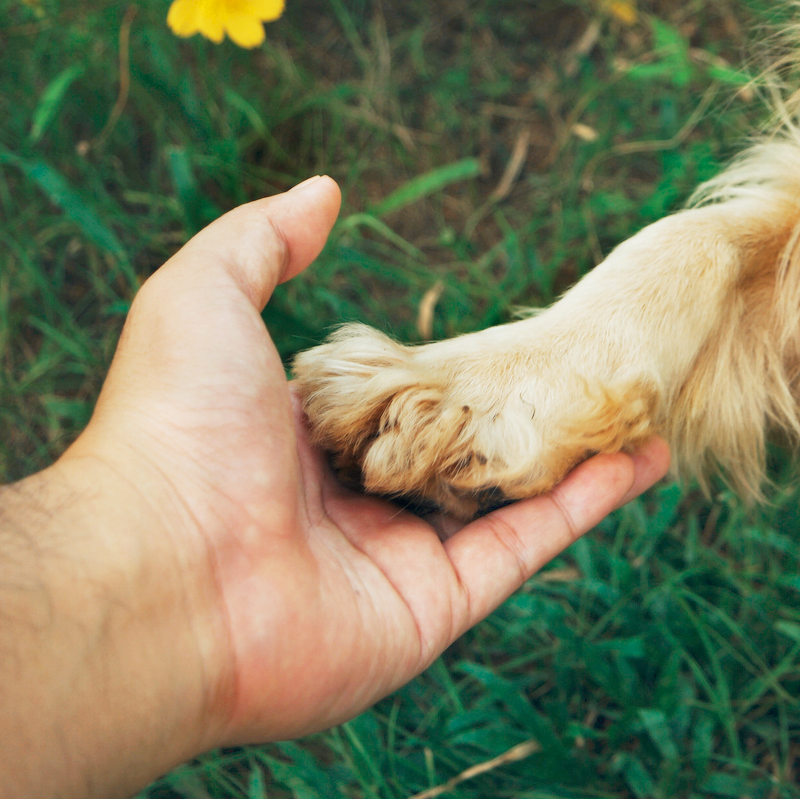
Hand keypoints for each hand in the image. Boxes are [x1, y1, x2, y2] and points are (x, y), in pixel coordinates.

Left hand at [60, 176, 670, 747]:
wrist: (158, 572)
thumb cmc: (171, 429)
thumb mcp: (202, 297)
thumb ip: (262, 239)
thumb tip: (325, 190)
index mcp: (297, 441)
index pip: (390, 399)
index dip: (447, 368)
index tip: (504, 336)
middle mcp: (349, 504)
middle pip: (458, 450)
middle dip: (522, 413)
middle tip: (591, 368)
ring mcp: (395, 559)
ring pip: (504, 498)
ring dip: (574, 454)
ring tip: (642, 406)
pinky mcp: (434, 608)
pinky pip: (524, 546)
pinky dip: (586, 504)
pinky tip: (642, 459)